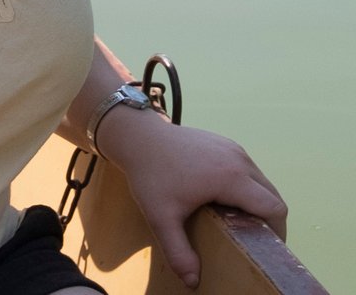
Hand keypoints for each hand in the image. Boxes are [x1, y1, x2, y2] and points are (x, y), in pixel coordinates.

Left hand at [97, 109, 287, 288]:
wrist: (137, 135)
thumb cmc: (150, 174)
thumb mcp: (161, 217)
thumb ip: (178, 251)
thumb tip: (192, 282)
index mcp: (231, 177)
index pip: (274, 208)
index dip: (277, 232)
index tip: (265, 248)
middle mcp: (238, 159)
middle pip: (273, 195)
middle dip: (269, 220)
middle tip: (252, 239)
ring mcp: (232, 147)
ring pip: (261, 180)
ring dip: (258, 202)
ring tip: (238, 221)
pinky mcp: (223, 142)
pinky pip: (247, 168)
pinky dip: (247, 186)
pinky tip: (225, 199)